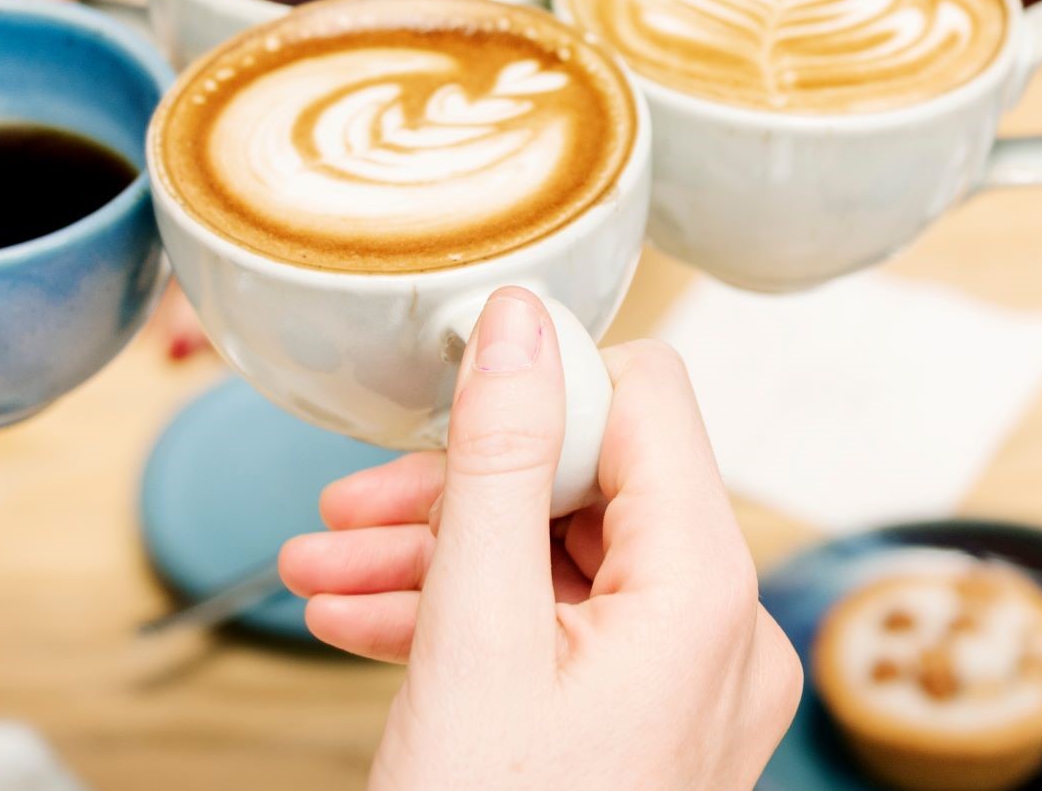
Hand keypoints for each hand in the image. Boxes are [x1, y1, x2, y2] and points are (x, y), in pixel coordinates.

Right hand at [281, 288, 799, 790]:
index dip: (536, 384)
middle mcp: (718, 628)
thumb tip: (520, 320)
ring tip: (323, 577)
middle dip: (453, 492)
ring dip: (435, 558)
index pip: (645, 399)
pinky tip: (364, 623)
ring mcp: (685, 682)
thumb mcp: (474, 632)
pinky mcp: (645, 722)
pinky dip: (466, 619)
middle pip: (587, 484)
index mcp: (704, 588)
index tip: (437, 391)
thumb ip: (497, 459)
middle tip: (347, 512)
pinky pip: (556, 631)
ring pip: (555, 561)